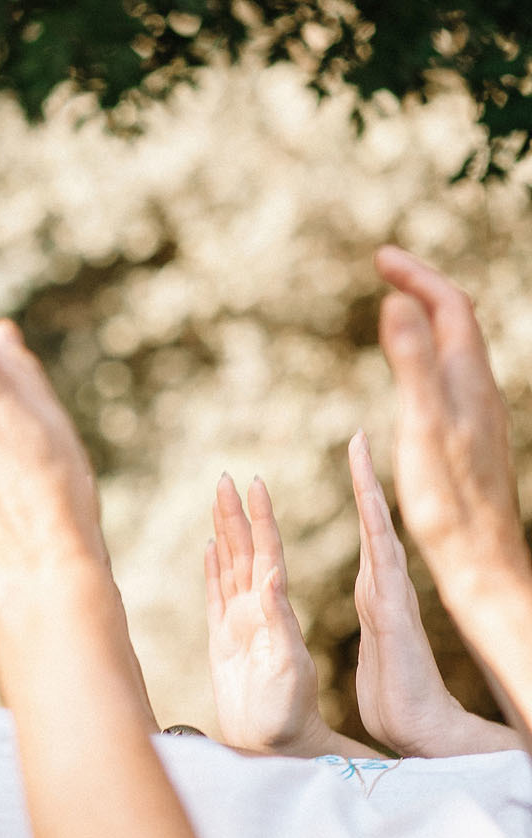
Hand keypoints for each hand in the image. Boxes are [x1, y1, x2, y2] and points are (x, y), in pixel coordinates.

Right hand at [205, 475, 353, 756]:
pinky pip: (217, 596)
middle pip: (245, 552)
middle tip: (227, 478)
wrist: (276, 744)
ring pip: (231, 567)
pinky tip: (212, 548)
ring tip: (218, 500)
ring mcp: (241, 625)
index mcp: (274, 613)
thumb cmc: (284, 713)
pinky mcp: (225, 641)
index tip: (253, 485)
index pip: (267, 554)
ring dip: (225, 532)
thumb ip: (278, 622)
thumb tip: (271, 576)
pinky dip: (214, 569)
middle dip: (235, 514)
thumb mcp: (286, 665)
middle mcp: (258, 612)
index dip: (260, 519)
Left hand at [351, 434, 525, 756]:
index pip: (367, 538)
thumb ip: (376, 622)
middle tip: (357, 438)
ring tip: (360, 454)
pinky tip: (372, 507)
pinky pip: (384, 563)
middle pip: (376, 523)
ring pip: (381, 533)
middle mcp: (387, 588)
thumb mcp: (376, 648)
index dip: (360, 503)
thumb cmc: (395, 695)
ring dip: (371, 494)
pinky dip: (378, 533)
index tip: (351, 467)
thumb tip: (376, 608)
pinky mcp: (394, 613)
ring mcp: (394, 597)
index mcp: (377, 596)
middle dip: (367, 480)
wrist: (418, 726)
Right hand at [374, 248, 529, 604]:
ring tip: (398, 310)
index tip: (380, 258)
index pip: (449, 306)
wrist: (480, 557)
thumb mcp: (421, 425)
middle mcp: (479, 391)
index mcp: (468, 380)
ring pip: (456, 350)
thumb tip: (396, 301)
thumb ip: (412, 361)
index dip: (417, 276)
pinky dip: (428, 356)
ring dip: (428, 320)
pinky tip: (413, 378)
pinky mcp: (468, 438)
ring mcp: (477, 415)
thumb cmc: (448, 499)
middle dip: (423, 288)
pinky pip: (450, 379)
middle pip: (458, 322)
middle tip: (386, 271)